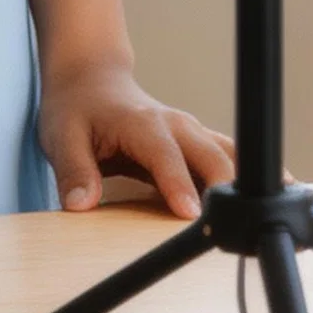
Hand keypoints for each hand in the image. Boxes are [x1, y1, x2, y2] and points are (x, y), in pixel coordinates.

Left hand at [38, 58, 234, 221]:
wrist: (92, 81)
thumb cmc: (76, 109)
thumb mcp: (62, 137)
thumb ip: (74, 171)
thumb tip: (81, 205)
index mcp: (142, 124)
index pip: (166, 156)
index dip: (180, 185)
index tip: (192, 215)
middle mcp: (176, 126)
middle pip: (213, 157)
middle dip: (225, 190)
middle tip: (227, 232)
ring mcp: (192, 134)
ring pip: (230, 158)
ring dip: (241, 185)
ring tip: (246, 220)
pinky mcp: (197, 145)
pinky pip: (228, 162)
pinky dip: (240, 181)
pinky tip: (250, 205)